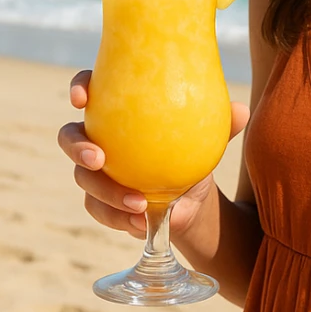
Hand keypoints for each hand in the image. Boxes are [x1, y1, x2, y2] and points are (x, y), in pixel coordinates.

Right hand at [57, 70, 250, 240]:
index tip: (82, 98)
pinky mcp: (101, 202)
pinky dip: (117, 218)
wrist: (193, 196)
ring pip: (84, 180)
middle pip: (70, 137)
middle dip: (78, 147)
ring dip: (107, 192)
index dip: (79, 88)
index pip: (90, 88)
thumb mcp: (208, 136)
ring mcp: (97, 171)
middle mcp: (101, 137)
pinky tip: (139, 223)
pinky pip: (99, 210)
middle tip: (98, 159)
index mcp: (119, 108)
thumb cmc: (193, 149)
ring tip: (138, 203)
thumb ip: (221, 123)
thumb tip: (240, 111)